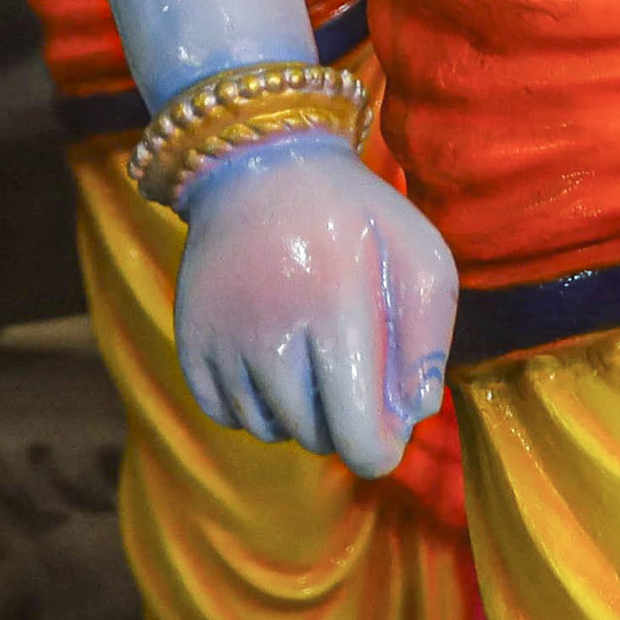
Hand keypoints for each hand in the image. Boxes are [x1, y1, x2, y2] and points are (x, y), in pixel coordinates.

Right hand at [169, 131, 455, 474]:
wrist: (263, 169)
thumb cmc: (357, 217)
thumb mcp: (420, 256)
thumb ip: (428, 338)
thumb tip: (415, 412)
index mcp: (336, 309)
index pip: (352, 428)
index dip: (377, 450)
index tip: (388, 440)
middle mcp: (270, 333)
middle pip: (314, 434)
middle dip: (346, 422)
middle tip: (358, 378)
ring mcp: (223, 342)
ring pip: (270, 430)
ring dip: (302, 416)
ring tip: (318, 361)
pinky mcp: (191, 346)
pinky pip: (227, 416)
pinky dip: (257, 408)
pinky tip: (278, 364)